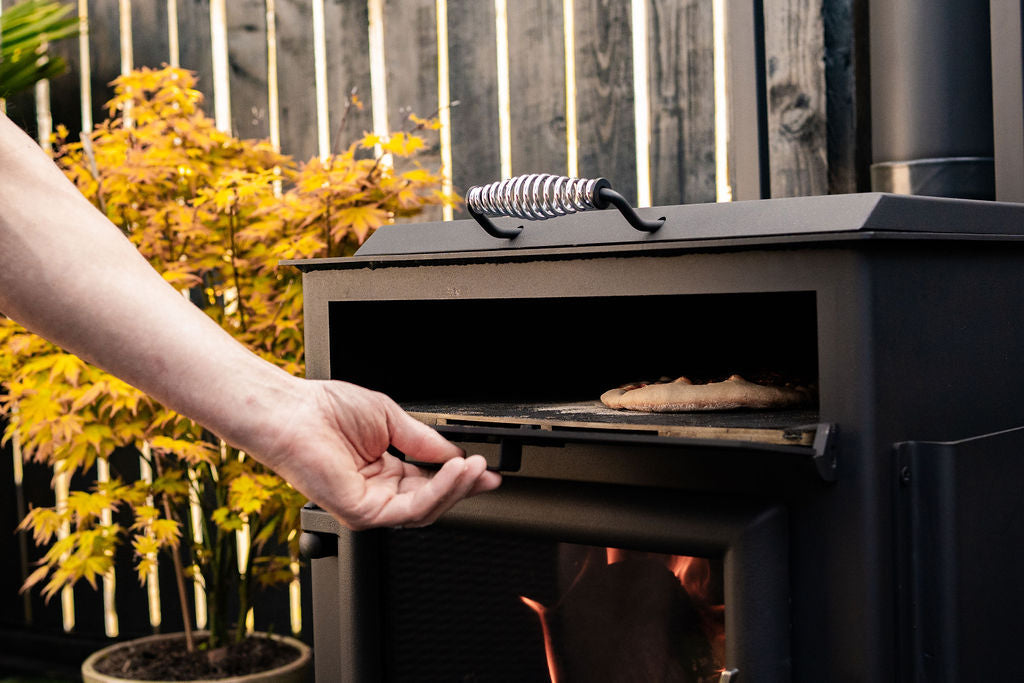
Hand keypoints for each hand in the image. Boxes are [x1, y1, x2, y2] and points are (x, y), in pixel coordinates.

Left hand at [249, 378, 501, 529]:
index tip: (485, 468)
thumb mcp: (390, 419)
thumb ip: (423, 440)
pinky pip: (410, 508)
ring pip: (426, 508)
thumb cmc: (325, 410)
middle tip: (487, 472)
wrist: (293, 411)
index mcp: (383, 469)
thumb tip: (454, 452)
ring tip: (474, 467)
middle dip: (463, 485)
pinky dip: (438, 490)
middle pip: (432, 498)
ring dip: (456, 487)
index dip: (459, 475)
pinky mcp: (361, 513)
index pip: (429, 480)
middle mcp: (377, 490)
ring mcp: (368, 505)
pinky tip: (453, 470)